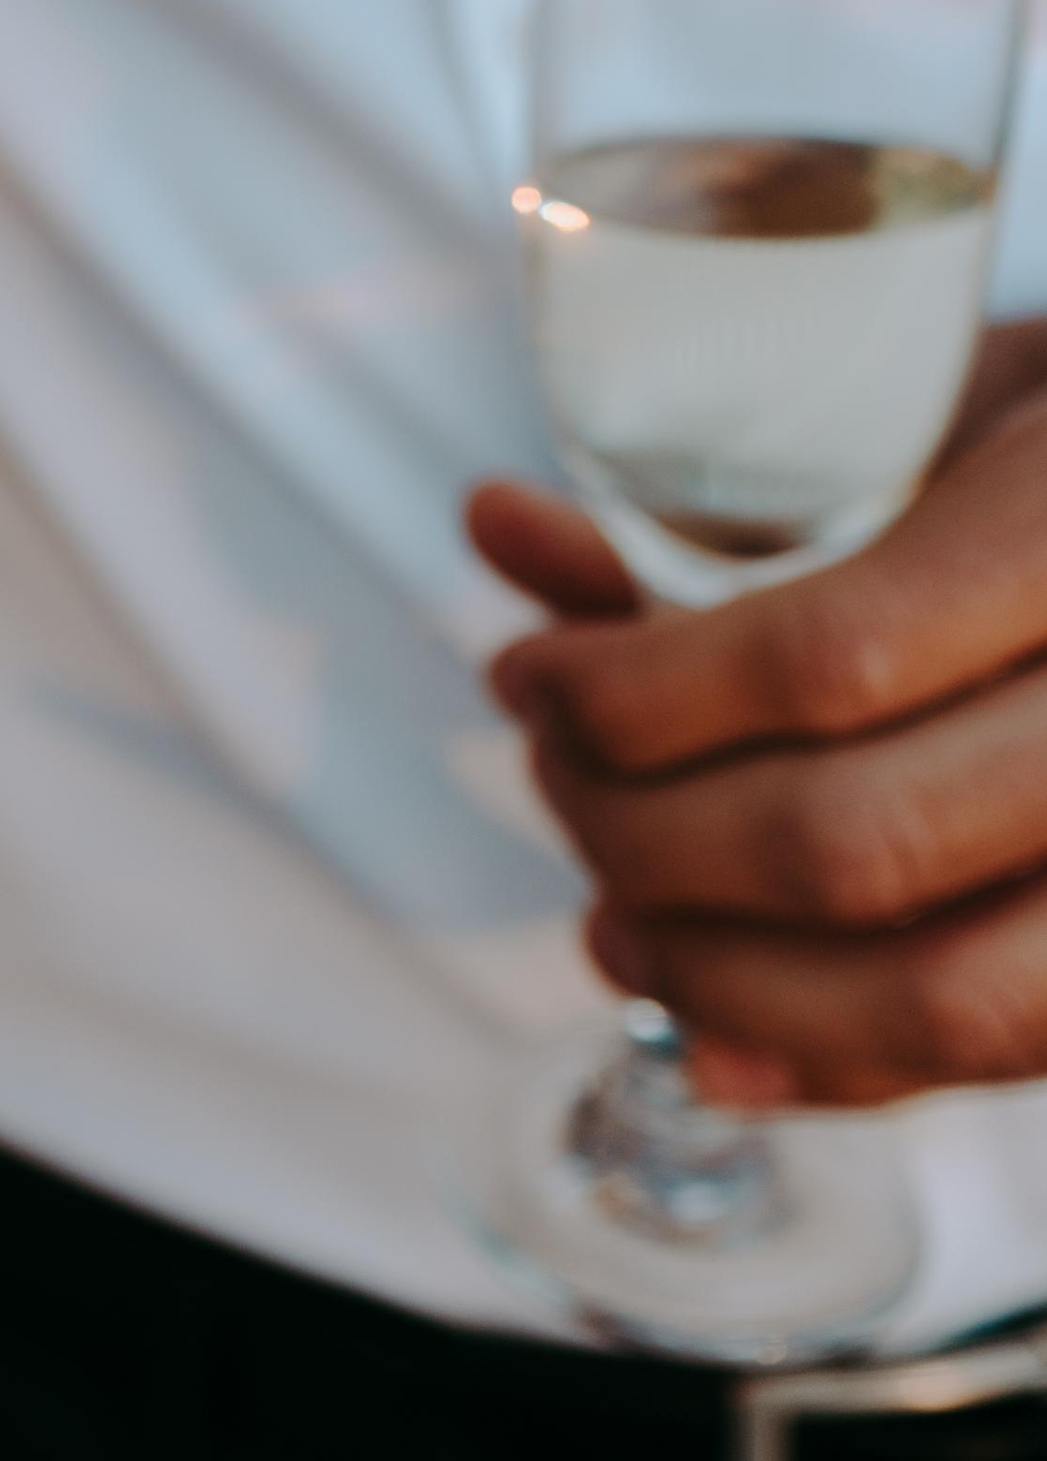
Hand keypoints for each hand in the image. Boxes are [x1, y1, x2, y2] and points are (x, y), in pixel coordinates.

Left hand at [474, 335, 1046, 1109]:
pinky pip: (999, 1058)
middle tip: (557, 776)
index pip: (828, 662)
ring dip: (722, 978)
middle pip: (851, 844)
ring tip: (611, 913)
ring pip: (935, 994)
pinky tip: (710, 1040)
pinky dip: (831, 1069)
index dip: (640, 697)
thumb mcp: (918, 417)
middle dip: (649, 836)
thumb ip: (727, 499)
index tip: (530, 676)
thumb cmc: (1040, 457)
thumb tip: (494, 525)